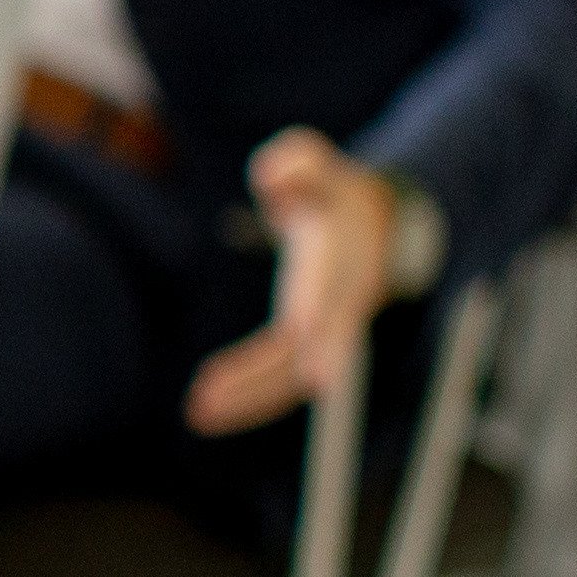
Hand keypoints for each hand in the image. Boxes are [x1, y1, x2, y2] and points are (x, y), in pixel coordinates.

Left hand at [188, 130, 398, 434]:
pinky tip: (211, 408)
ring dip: (244, 398)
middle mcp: (334, 308)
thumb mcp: (320, 163)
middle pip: (302, 356)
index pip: (330, 309)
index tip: (314, 378)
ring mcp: (323, 330)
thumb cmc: (336, 190)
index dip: (322, 341)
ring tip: (196, 414)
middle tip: (212, 402)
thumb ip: (299, 163)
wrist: (379, 223)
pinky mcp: (307, 340)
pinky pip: (277, 377)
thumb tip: (270, 180)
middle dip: (261, 382)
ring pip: (286, 377)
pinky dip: (248, 394)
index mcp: (339, 270)